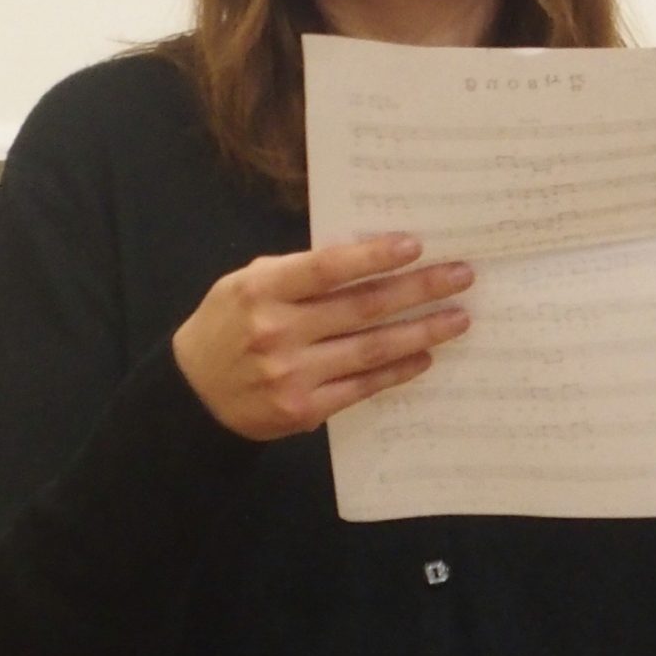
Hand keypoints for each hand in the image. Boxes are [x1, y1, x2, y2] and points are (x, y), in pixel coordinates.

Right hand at [173, 234, 472, 440]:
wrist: (193, 393)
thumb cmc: (229, 325)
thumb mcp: (249, 283)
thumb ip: (299, 272)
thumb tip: (367, 257)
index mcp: (262, 290)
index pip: (328, 268)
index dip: (374, 256)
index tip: (416, 246)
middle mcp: (277, 331)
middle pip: (362, 307)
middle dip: (419, 290)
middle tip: (461, 277)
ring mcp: (291, 374)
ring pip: (371, 349)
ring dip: (421, 332)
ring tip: (457, 318)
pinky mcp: (304, 409)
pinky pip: (363, 387)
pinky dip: (398, 370)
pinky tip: (425, 356)